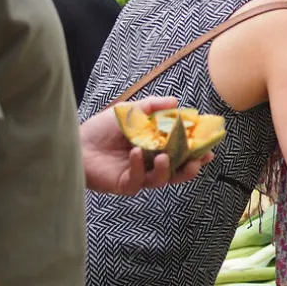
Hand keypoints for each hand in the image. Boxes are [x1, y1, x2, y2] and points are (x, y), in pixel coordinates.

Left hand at [80, 96, 213, 195]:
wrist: (76, 141)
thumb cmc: (101, 128)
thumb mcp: (130, 111)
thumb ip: (152, 106)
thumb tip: (175, 101)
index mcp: (155, 148)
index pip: (182, 152)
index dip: (197, 151)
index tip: (210, 148)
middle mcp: (150, 164)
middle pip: (177, 172)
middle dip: (191, 168)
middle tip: (198, 161)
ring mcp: (138, 175)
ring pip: (161, 180)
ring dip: (167, 170)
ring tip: (164, 157)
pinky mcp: (124, 184)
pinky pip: (137, 180)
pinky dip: (139, 167)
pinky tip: (134, 153)